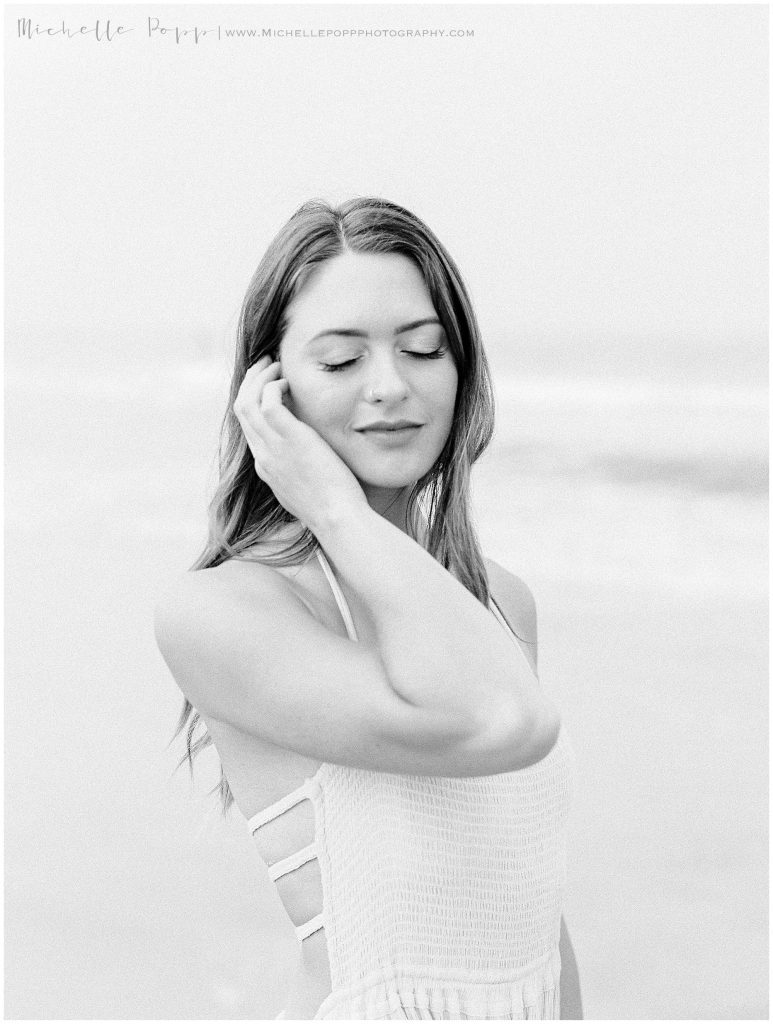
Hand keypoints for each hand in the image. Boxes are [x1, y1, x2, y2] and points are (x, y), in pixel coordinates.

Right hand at [233, 355, 367, 531]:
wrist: (337, 518)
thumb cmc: (335, 508)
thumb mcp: (310, 489)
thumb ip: (304, 471)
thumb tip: (313, 460)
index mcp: (267, 468)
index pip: (249, 428)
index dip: (255, 403)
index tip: (269, 387)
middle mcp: (263, 456)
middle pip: (242, 410)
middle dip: (251, 383)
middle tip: (266, 365)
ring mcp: (273, 447)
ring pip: (247, 402)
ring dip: (259, 378)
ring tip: (275, 364)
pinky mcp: (289, 438)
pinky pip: (268, 401)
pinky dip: (274, 385)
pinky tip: (289, 382)